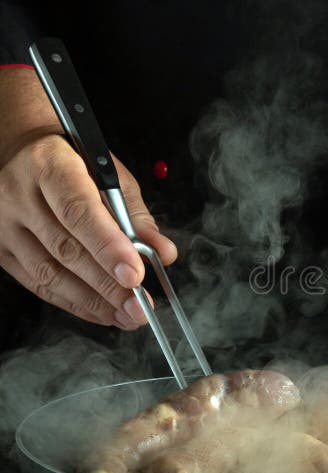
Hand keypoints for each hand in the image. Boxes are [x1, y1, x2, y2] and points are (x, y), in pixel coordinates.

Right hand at [0, 134, 176, 328]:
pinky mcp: (1, 249)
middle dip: (108, 284)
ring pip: (49, 272)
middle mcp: (18, 194)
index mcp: (49, 165)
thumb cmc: (74, 163)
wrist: (21, 154)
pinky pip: (38, 284)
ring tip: (127, 315)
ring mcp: (4, 224)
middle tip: (140, 306)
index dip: (109, 247)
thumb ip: (136, 216)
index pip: (79, 211)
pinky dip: (74, 302)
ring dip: (94, 301)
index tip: (135, 274)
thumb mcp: (111, 176)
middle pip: (65, 248)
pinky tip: (102, 311)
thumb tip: (163, 253)